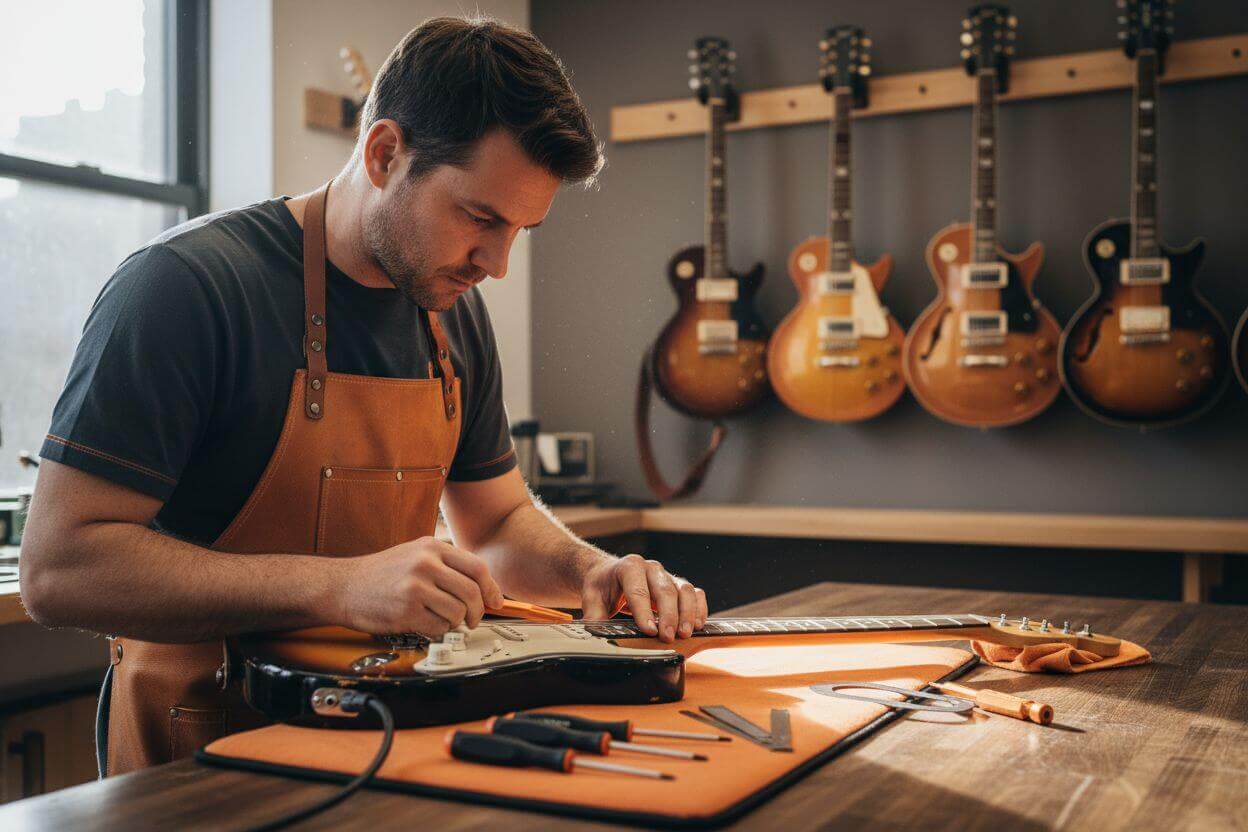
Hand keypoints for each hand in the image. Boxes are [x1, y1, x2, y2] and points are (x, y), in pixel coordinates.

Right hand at [337, 537, 502, 636]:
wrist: (344, 586)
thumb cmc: (381, 573)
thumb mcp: (415, 553)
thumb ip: (446, 564)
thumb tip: (482, 586)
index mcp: (432, 547)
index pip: (477, 567)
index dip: (491, 588)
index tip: (495, 602)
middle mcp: (426, 564)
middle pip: (472, 592)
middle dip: (477, 612)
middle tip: (472, 620)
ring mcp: (415, 587)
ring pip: (457, 612)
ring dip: (454, 622)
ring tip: (441, 619)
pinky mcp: (406, 611)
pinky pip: (438, 627)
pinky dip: (437, 630)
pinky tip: (425, 624)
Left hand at [580, 554, 707, 642]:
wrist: (609, 574)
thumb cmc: (602, 586)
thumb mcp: (592, 597)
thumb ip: (594, 615)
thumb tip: (594, 631)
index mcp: (629, 567)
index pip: (638, 590)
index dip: (644, 611)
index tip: (649, 630)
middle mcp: (651, 568)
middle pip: (665, 590)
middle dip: (669, 615)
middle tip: (668, 637)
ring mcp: (666, 575)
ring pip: (684, 590)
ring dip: (688, 612)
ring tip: (685, 633)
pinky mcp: (677, 585)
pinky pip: (695, 593)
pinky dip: (699, 608)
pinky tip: (698, 625)